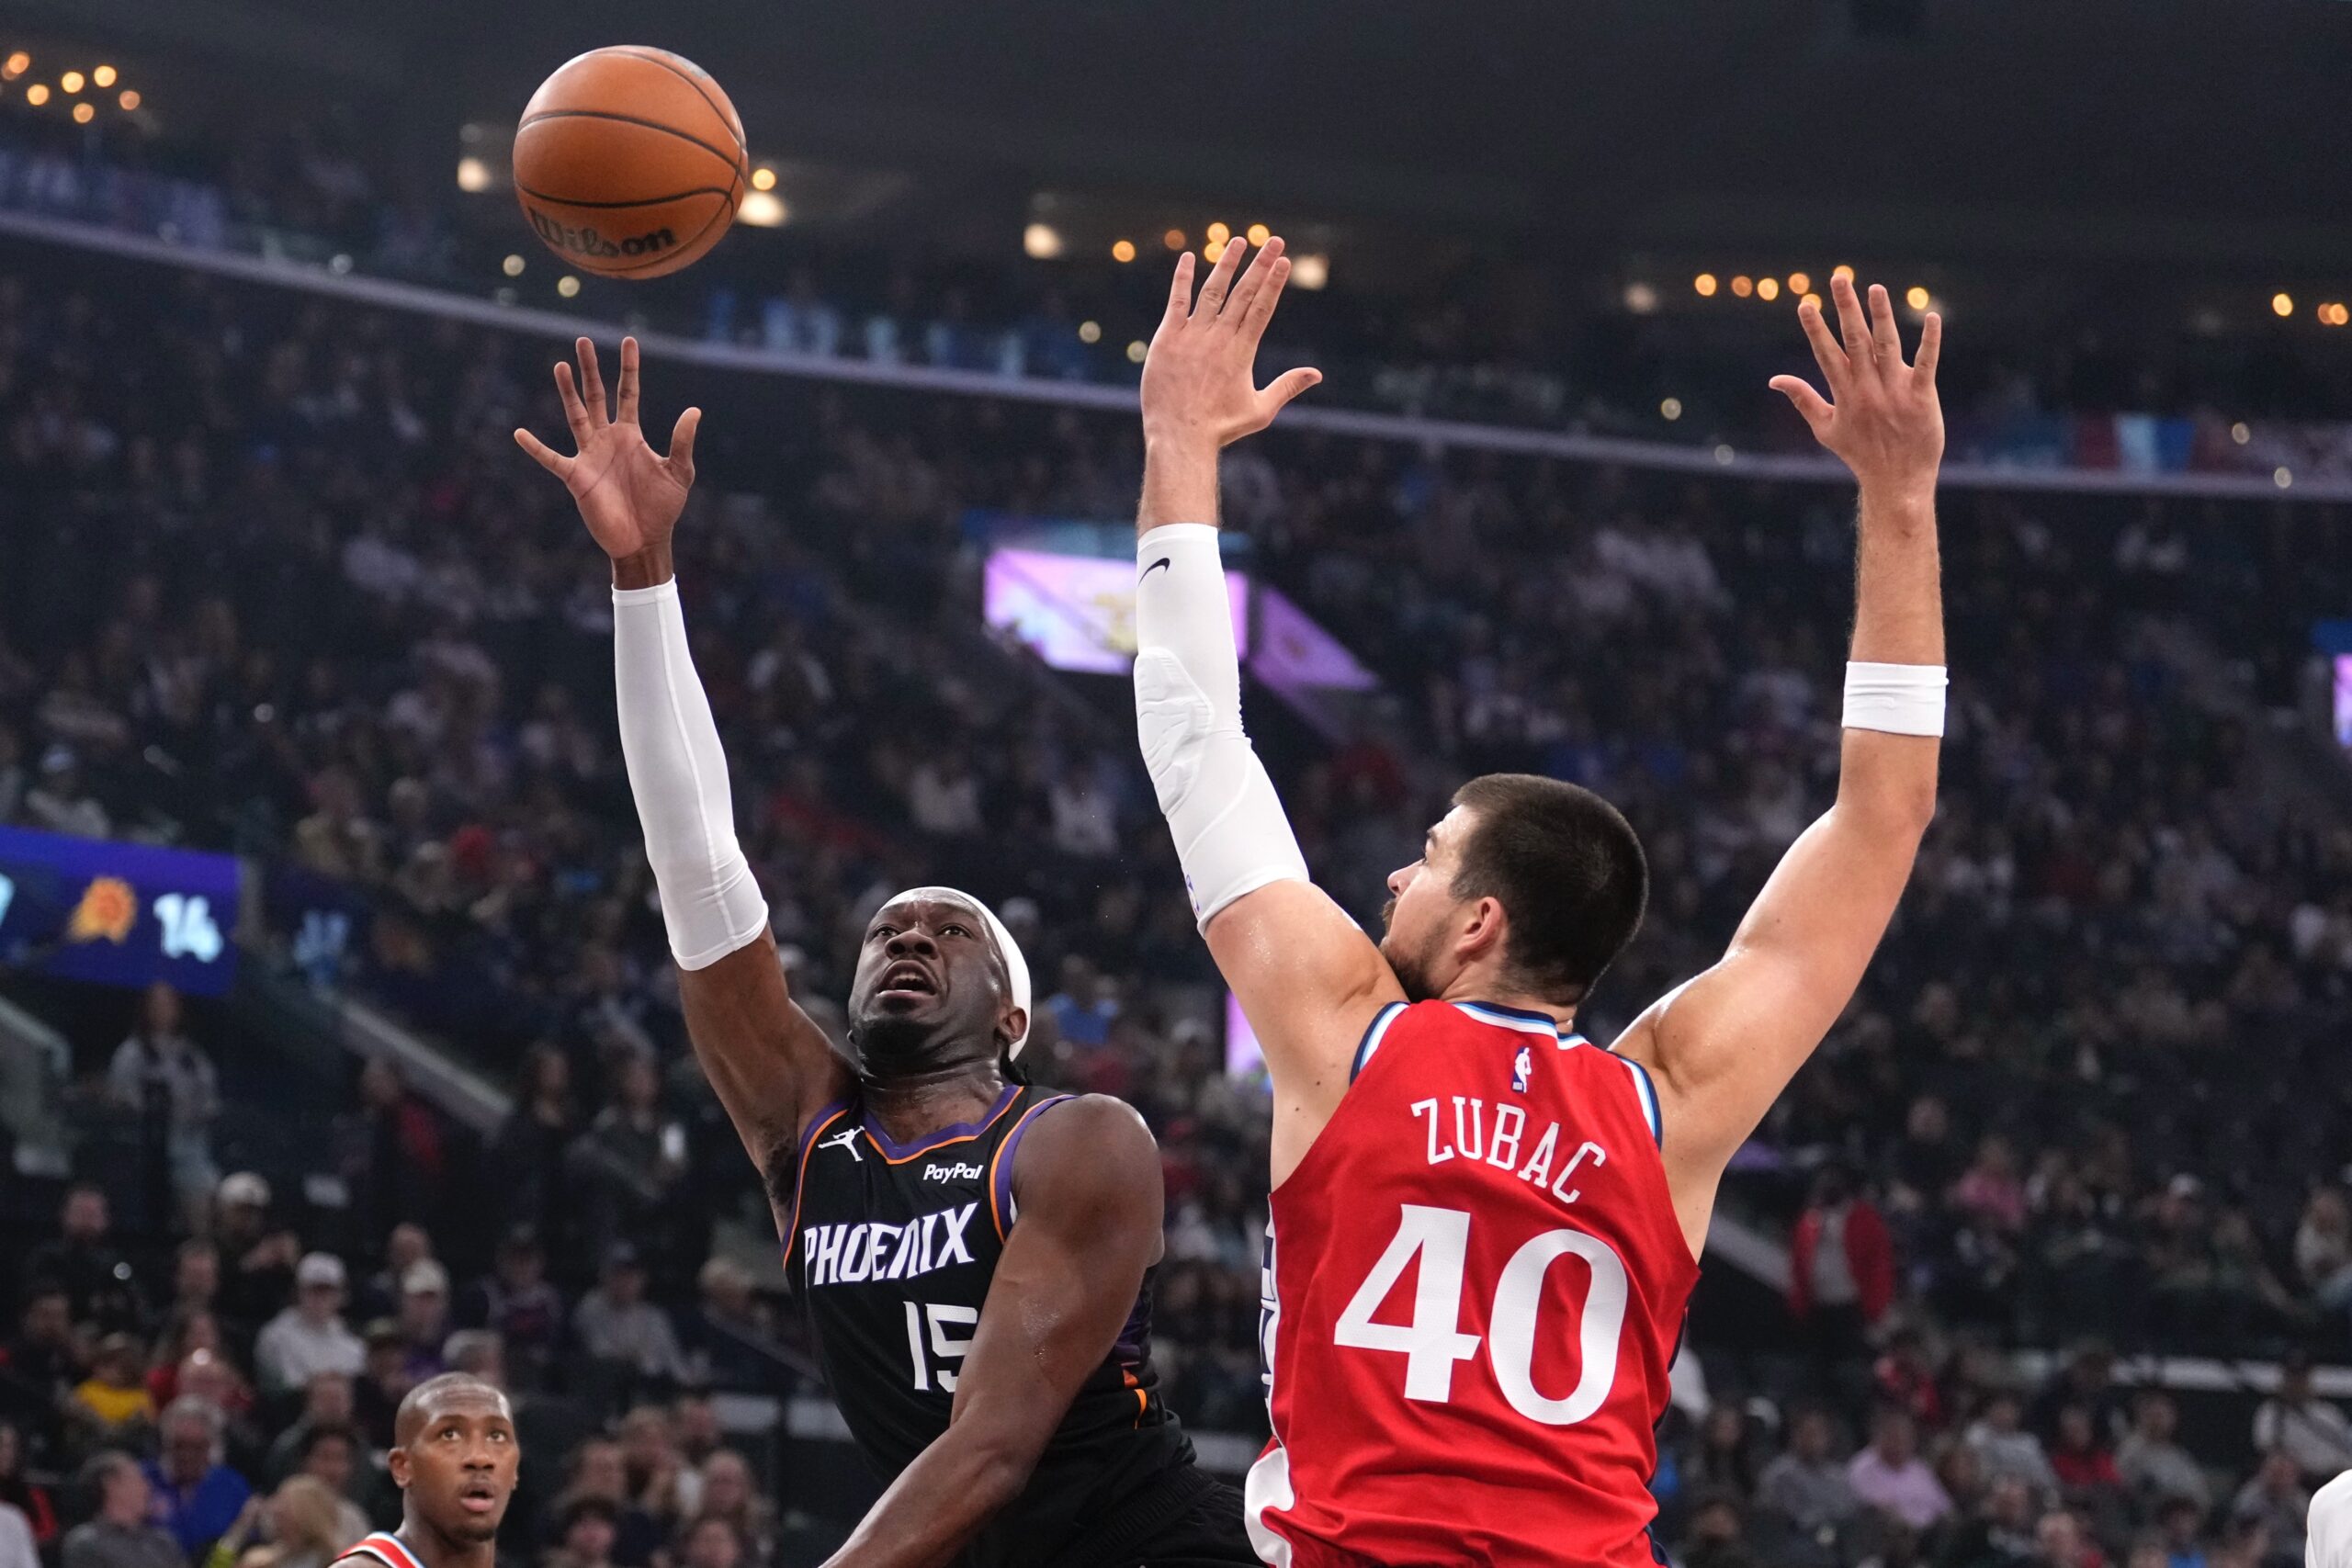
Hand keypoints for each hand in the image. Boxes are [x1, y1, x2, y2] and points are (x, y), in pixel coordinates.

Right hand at [516, 336, 701, 561]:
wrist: (644, 540)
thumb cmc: (663, 508)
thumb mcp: (678, 472)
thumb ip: (681, 442)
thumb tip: (694, 411)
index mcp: (631, 435)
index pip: (628, 393)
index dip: (629, 368)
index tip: (629, 341)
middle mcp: (607, 439)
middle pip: (596, 396)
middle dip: (590, 369)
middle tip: (583, 341)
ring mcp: (589, 455)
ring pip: (575, 415)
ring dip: (567, 392)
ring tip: (560, 365)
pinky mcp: (576, 477)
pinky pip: (551, 459)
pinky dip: (535, 448)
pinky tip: (520, 433)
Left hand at [1140, 237, 1321, 453]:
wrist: (1179, 436)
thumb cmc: (1220, 428)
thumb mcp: (1260, 410)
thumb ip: (1287, 387)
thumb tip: (1316, 374)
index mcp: (1242, 351)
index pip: (1262, 307)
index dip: (1274, 282)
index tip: (1283, 260)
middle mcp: (1220, 337)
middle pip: (1244, 293)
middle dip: (1260, 264)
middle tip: (1274, 240)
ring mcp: (1193, 335)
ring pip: (1213, 290)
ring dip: (1227, 264)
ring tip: (1238, 241)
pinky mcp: (1168, 338)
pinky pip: (1177, 302)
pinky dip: (1183, 279)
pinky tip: (1189, 258)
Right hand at [1771, 275, 1942, 499]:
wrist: (1897, 481)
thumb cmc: (1859, 453)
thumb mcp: (1824, 428)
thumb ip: (1802, 399)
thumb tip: (1774, 380)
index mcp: (1844, 395)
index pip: (1827, 354)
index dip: (1815, 328)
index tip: (1805, 303)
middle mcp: (1868, 389)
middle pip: (1855, 341)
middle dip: (1846, 309)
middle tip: (1839, 278)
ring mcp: (1895, 392)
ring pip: (1887, 346)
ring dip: (1881, 316)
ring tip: (1874, 288)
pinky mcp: (1922, 397)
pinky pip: (1927, 364)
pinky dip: (1930, 341)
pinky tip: (1932, 317)